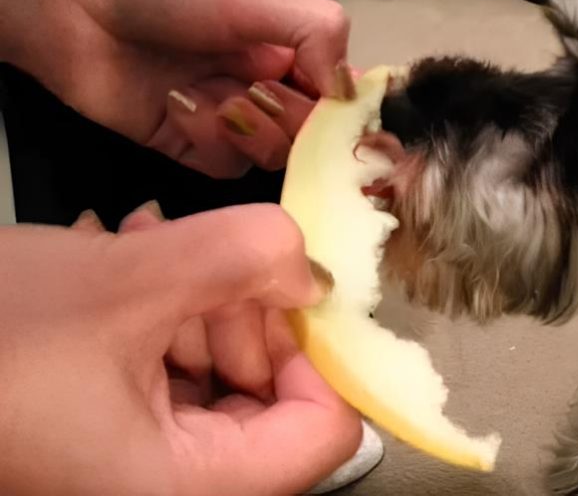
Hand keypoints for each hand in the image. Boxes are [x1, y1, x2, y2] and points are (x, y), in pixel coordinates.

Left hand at [0, 0, 351, 177]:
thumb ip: (316, 33)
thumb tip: (351, 91)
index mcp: (286, 47)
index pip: (338, 94)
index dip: (344, 111)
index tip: (339, 116)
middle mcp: (262, 84)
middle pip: (310, 134)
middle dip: (290, 119)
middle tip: (257, 89)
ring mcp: (226, 118)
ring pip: (271, 156)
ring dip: (247, 129)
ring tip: (211, 91)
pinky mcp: (188, 145)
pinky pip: (224, 166)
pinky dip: (209, 141)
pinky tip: (180, 103)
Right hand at [0, 203, 361, 494]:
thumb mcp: (121, 282)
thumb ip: (238, 257)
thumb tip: (312, 265)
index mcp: (183, 486)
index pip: (324, 434)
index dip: (321, 352)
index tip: (288, 287)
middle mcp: (169, 484)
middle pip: (276, 398)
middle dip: (245, 314)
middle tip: (203, 263)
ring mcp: (138, 457)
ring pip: (222, 375)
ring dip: (200, 301)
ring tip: (150, 249)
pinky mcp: (111, 427)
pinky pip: (172, 371)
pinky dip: (166, 314)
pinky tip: (132, 263)